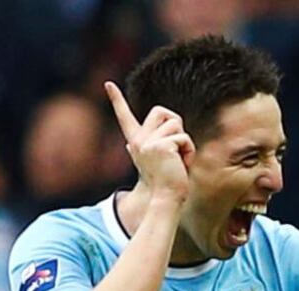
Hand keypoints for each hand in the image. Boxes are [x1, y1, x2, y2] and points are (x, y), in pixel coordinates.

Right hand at [104, 81, 194, 202]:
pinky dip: (189, 151)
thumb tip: (127, 145)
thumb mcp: (156, 160)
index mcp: (137, 142)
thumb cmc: (167, 182)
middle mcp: (139, 140)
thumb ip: (146, 147)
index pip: (125, 116)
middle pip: (161, 111)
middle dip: (175, 125)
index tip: (108, 84)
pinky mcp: (161, 146)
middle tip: (176, 147)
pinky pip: (184, 138)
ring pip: (176, 124)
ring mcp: (148, 142)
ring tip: (179, 160)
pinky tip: (182, 165)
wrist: (166, 199)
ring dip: (184, 141)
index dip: (116, 99)